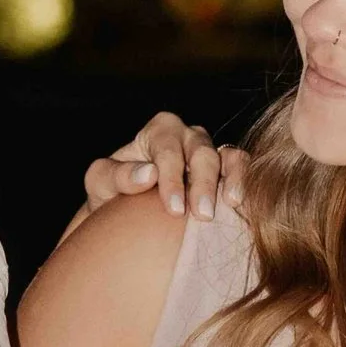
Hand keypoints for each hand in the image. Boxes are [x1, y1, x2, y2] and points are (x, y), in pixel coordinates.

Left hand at [77, 115, 243, 223]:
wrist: (128, 214)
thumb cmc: (112, 194)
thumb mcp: (101, 183)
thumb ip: (118, 176)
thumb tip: (148, 174)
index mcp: (159, 131)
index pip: (168, 150)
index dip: (172, 179)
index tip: (173, 209)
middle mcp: (188, 136)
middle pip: (201, 152)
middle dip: (202, 183)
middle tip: (202, 215)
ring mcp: (211, 152)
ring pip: (228, 156)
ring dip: (230, 180)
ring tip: (229, 206)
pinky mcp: (228, 170)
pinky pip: (242, 168)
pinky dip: (244, 181)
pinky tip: (240, 205)